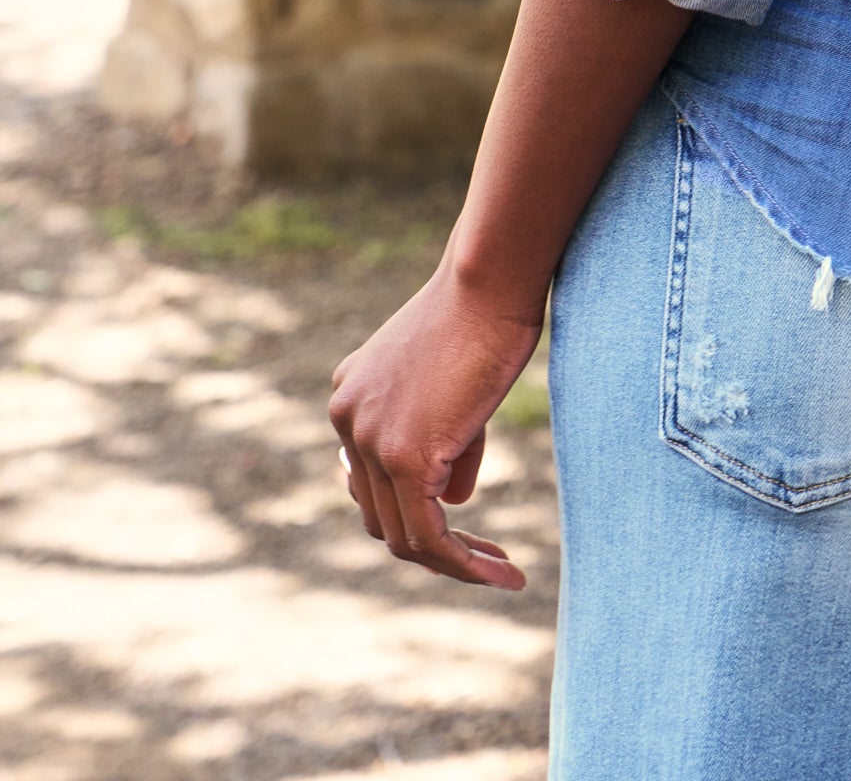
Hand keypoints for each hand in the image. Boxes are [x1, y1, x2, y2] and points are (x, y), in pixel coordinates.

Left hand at [329, 254, 540, 588]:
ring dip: (453, 562)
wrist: (490, 278)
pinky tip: (504, 572)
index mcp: (351, 397)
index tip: (461, 519)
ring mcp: (369, 441)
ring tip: (501, 569)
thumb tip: (451, 504)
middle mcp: (346, 420)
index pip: (372, 479)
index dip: (415, 507)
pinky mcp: (404, 459)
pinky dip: (465, 563)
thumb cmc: (488, 312)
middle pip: (382, 514)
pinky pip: (429, 535)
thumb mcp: (456, 382)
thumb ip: (445, 442)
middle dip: (434, 542)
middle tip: (486, 556)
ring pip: (403, 535)